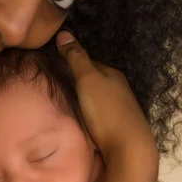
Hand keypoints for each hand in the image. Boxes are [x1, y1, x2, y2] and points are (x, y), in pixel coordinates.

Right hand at [56, 31, 157, 173]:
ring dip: (83, 98)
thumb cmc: (106, 112)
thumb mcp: (88, 80)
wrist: (129, 149)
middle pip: (93, 79)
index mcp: (112, 74)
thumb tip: (64, 32)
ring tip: (64, 102)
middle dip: (76, 81)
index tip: (52, 67)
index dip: (70, 62)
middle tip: (54, 86)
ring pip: (96, 97)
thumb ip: (76, 58)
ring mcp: (121, 107)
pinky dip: (89, 111)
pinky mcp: (119, 125)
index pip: (88, 61)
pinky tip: (81, 118)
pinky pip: (100, 112)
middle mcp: (119, 88)